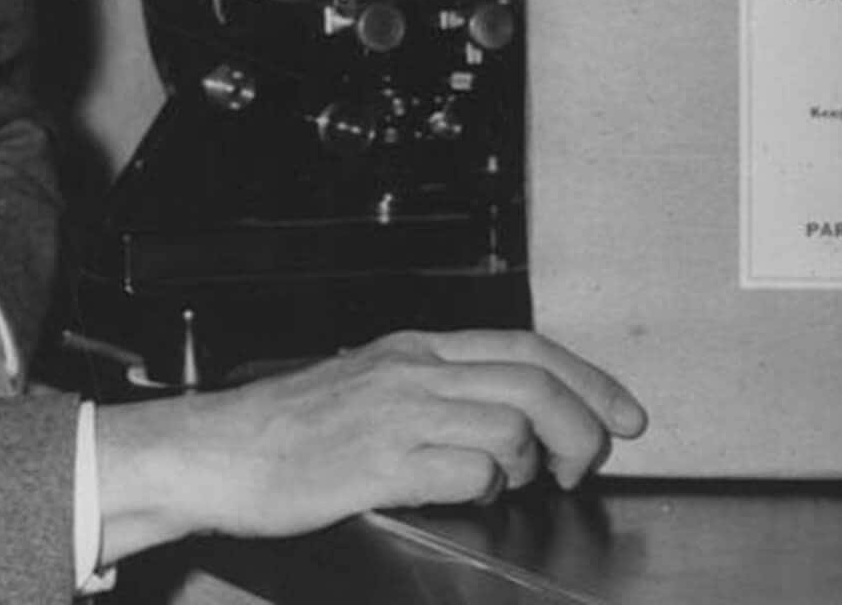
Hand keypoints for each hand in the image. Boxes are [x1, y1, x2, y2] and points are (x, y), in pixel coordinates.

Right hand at [93, 329, 644, 563]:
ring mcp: (397, 415)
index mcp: (414, 348)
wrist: (216, 452)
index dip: (589, 379)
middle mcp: (412, 371)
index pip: (526, 347)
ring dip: (529, 463)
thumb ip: (432, 392)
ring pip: (509, 427)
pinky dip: (485, 488)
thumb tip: (503, 421)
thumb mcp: (367, 384)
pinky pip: (467, 472)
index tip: (624, 413)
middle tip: (584, 464)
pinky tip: (465, 493)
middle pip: (533, 385)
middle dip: (580, 427)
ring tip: (516, 484)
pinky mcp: (379, 463)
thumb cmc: (286, 429)